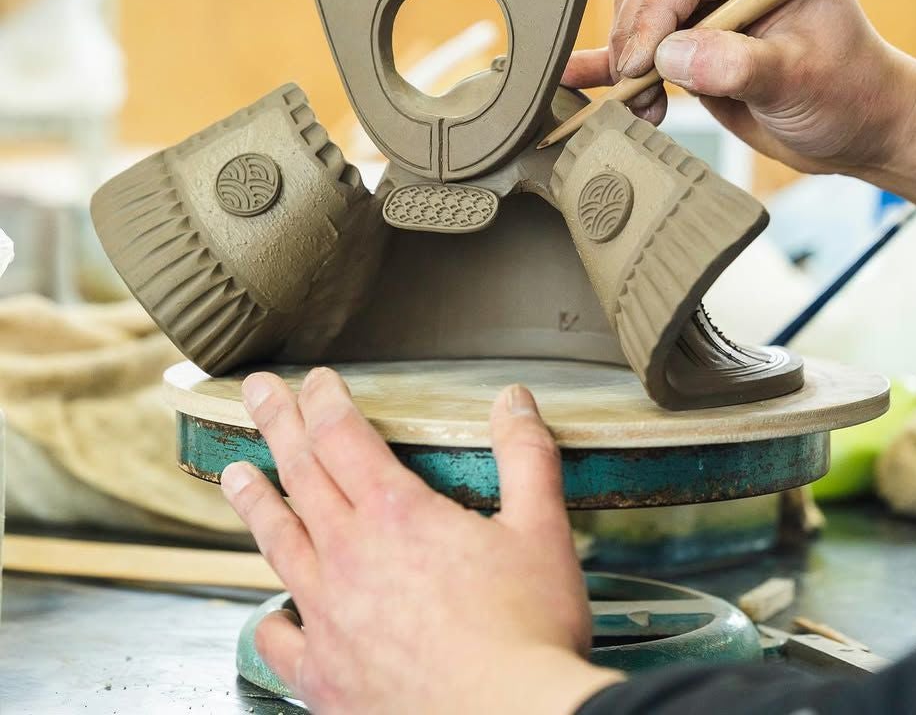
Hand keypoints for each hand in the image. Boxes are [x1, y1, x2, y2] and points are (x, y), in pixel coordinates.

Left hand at [220, 368, 620, 713]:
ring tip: (235, 474)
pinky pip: (279, 638)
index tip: (315, 379)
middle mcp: (349, 556)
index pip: (343, 435)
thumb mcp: (540, 528)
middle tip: (256, 391)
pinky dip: (272, 617)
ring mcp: (328, 617)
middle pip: (302, 472)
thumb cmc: (527, 632)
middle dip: (278, 423)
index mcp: (396, 513)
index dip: (325, 399)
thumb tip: (512, 399)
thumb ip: (524, 456)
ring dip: (255, 501)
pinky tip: (271, 612)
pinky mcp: (324, 676)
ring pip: (278, 542)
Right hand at [564, 0, 915, 175]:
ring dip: (629, 61)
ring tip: (645, 107)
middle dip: (637, 39)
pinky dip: (613, 65)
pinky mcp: (696, 42)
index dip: (655, 14)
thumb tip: (671, 56)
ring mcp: (712, 6)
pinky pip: (642, 47)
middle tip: (637, 89)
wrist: (860, 128)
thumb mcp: (802, 80)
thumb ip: (739, 64)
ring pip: (640, 16)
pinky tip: (579, 79)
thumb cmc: (850, 94)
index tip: (640, 65)